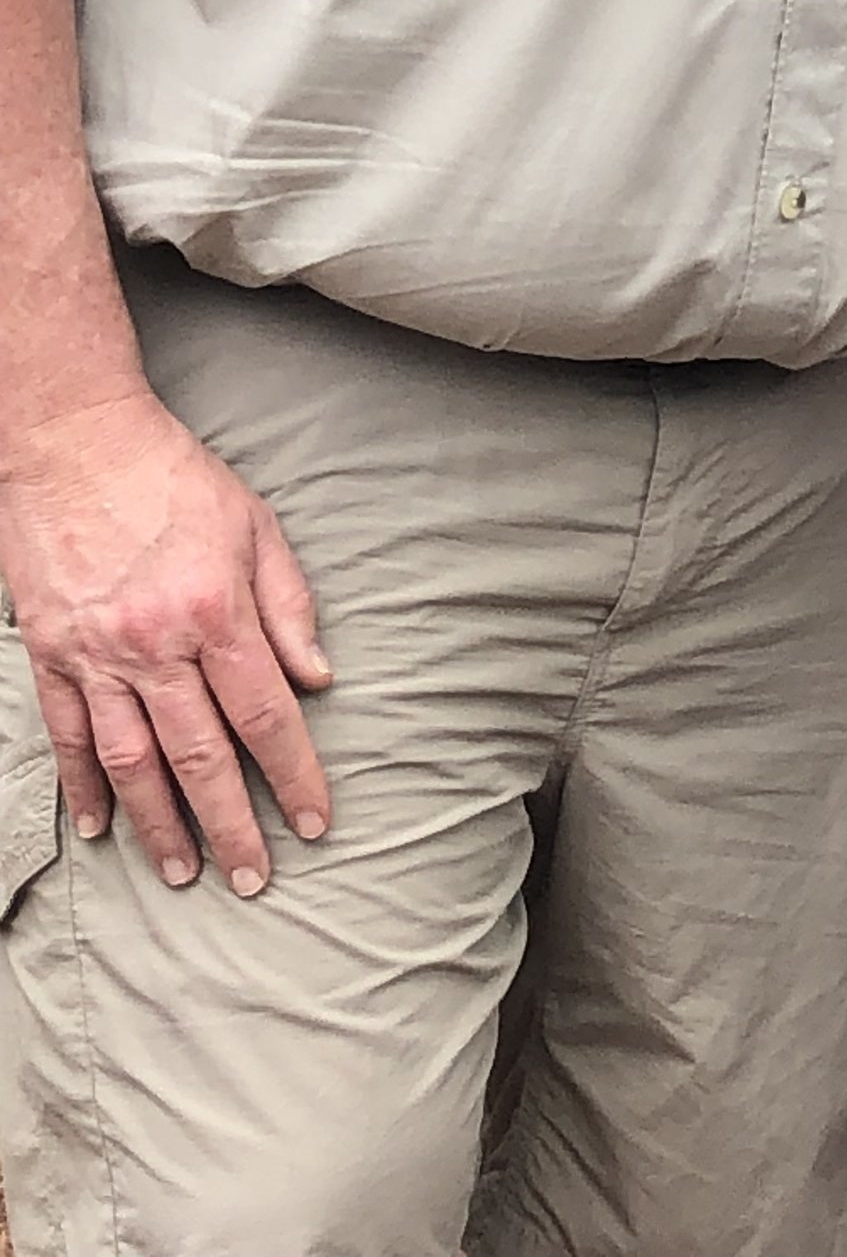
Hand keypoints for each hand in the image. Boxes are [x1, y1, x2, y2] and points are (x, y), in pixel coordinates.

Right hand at [0, 390, 331, 895]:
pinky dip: (85, 788)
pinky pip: (71, 737)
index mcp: (216, 612)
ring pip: (134, 763)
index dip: (294, 775)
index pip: (266, 716)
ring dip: (161, 825)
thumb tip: (318, 678)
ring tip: (184, 873)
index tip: (313, 822)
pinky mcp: (52, 656)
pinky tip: (101, 828)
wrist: (75, 444)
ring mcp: (97, 656)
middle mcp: (156, 646)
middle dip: (234, 825)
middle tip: (256, 879)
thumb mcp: (255, 524)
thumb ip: (288, 605)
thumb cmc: (174, 478)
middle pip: (203, 757)